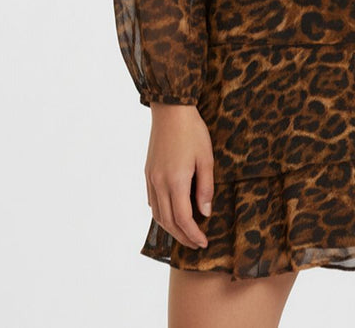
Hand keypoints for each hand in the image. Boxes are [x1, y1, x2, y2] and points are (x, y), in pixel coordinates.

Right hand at [144, 104, 213, 249]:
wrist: (171, 110)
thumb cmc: (192, 132)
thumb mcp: (206, 158)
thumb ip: (205, 188)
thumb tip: (204, 213)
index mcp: (176, 182)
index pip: (183, 219)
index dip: (193, 235)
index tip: (203, 243)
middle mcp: (160, 184)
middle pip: (169, 222)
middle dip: (183, 237)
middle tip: (196, 244)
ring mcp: (151, 178)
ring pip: (158, 214)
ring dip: (171, 228)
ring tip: (185, 233)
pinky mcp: (148, 172)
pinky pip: (152, 201)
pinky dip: (161, 213)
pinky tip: (171, 213)